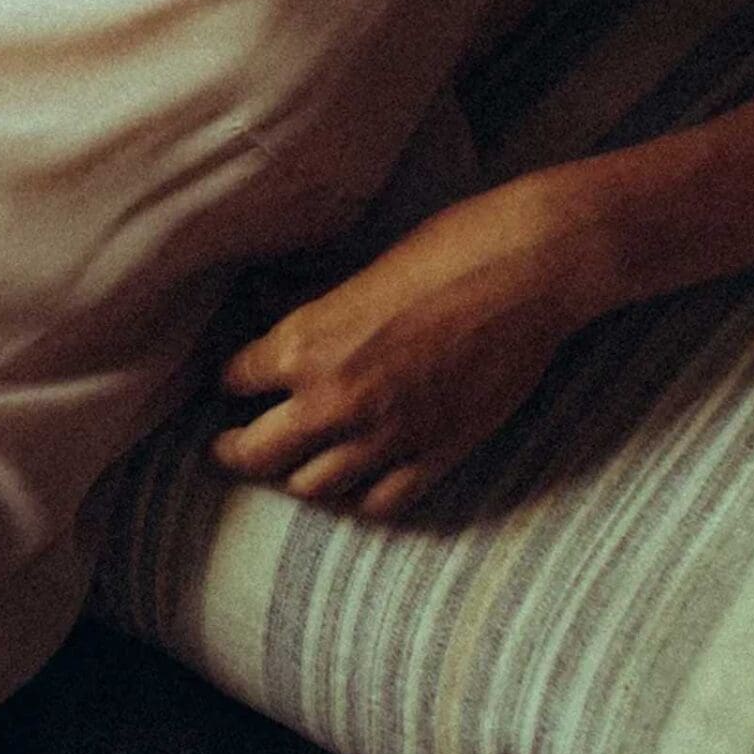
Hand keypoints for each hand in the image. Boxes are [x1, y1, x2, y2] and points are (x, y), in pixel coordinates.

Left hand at [209, 179, 587, 521]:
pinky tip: (352, 488)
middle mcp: (334, 400)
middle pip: (256, 453)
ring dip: (294, 477)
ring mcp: (386, 436)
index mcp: (305, 343)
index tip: (233, 383)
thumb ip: (309, 306)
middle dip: (235, 450)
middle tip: (228, 448)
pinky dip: (358, 500)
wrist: (525, 272)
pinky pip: (379, 504)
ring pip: (312, 488)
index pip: (236, 380)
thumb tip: (269, 305)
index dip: (232, 381)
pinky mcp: (437, 457)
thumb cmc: (444, 249)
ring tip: (288, 468)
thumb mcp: (356, 269)